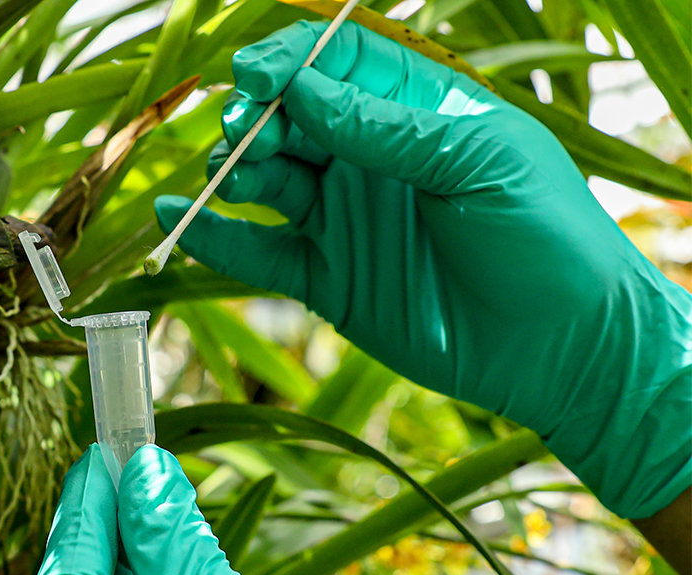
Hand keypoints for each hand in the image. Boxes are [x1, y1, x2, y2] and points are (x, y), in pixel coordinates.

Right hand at [153, 20, 691, 520]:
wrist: (560, 346)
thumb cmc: (543, 235)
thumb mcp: (476, 161)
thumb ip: (387, 129)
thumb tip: (301, 91)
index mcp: (415, 111)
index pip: (334, 65)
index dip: (289, 63)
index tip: (253, 76)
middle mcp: (370, 159)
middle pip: (288, 120)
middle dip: (255, 120)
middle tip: (243, 135)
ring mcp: (344, 220)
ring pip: (265, 182)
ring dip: (233, 172)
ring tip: (225, 177)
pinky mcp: (326, 281)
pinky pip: (256, 255)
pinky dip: (215, 240)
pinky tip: (180, 220)